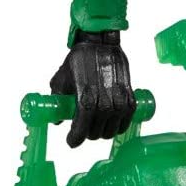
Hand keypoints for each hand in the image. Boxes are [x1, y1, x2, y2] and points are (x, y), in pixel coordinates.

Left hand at [50, 30, 135, 145]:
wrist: (101, 43)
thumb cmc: (80, 59)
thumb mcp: (61, 79)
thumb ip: (57, 101)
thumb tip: (56, 120)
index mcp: (85, 98)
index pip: (81, 130)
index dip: (75, 139)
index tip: (71, 142)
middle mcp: (103, 102)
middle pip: (96, 132)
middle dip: (88, 134)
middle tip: (83, 130)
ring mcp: (118, 100)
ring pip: (112, 129)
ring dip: (103, 132)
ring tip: (97, 127)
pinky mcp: (129, 96)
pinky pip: (126, 119)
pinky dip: (119, 125)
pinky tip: (113, 124)